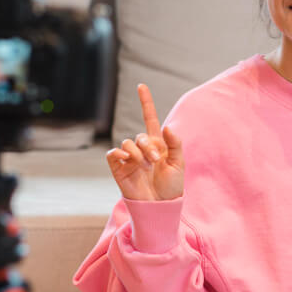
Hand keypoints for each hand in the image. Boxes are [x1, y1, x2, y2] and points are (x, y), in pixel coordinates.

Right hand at [106, 83, 183, 200]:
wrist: (159, 205)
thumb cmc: (171, 186)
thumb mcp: (178, 164)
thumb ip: (175, 144)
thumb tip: (166, 126)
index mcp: (157, 144)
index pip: (149, 118)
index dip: (145, 102)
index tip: (141, 86)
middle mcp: (142, 148)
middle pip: (140, 135)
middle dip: (149, 146)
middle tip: (156, 160)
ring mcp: (129, 157)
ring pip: (128, 143)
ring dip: (138, 153)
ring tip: (146, 166)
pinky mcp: (118, 168)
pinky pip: (113, 153)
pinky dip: (119, 153)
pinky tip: (127, 159)